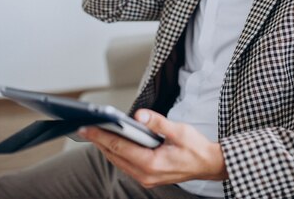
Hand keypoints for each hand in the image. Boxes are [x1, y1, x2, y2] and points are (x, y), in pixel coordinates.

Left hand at [78, 109, 227, 187]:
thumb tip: (138, 114)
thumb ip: (157, 122)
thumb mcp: (179, 131)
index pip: (119, 148)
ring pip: (118, 162)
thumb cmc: (196, 148)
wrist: (209, 164)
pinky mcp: (148, 177)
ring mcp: (146, 179)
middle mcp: (146, 175)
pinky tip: (112, 143)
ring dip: (106, 148)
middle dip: (99, 141)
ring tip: (94, 133)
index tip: (87, 127)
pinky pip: (126, 165)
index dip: (101, 136)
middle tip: (84, 127)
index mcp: (152, 164)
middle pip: (115, 156)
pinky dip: (117, 153)